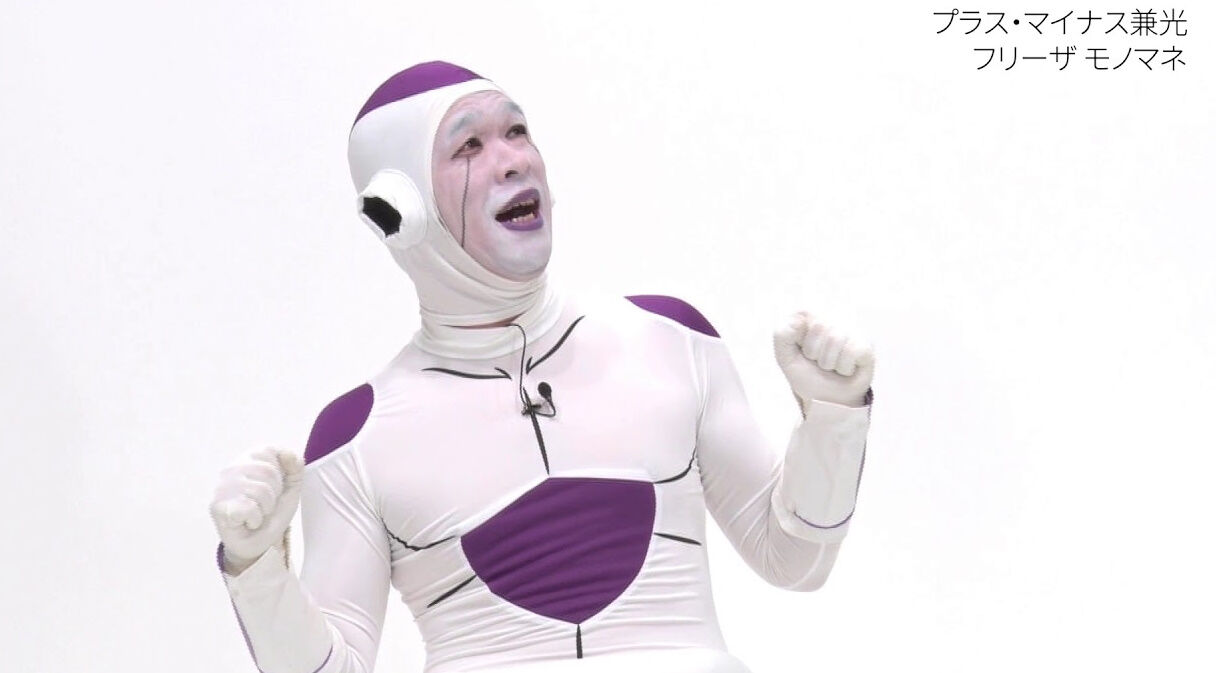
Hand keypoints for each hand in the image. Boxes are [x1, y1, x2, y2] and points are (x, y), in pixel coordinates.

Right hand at [209, 447, 303, 573]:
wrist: (257, 543)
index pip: (269, 450)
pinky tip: (248, 522)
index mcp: (248, 460)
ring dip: (266, 508)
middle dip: (274, 493)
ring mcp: (222, 487)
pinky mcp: (218, 506)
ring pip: (260, 490)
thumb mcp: (291, 487)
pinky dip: (255, 519)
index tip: (276, 487)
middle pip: (267, 471)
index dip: (280, 472)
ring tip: (257, 513)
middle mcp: (231, 469)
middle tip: (265, 505)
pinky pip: (248, 507)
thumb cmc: (271, 512)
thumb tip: (288, 454)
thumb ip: (295, 467)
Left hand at [773, 311, 874, 409]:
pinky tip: (845, 370)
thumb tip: (797, 319)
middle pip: (820, 326)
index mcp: (814, 318)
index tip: (803, 352)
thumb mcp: (786, 357)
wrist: (826, 401)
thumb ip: (782, 335)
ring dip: (828, 363)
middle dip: (813, 352)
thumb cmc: (808, 375)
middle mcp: (835, 320)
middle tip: (819, 362)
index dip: (800, 338)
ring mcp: (853, 332)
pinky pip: (852, 351)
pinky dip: (844, 367)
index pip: (804, 313)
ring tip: (832, 367)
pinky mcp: (866, 346)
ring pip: (835, 339)